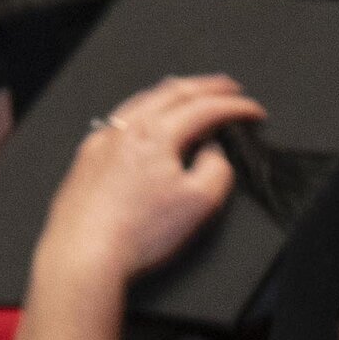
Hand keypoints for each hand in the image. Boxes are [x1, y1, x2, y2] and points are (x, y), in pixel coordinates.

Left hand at [33, 74, 257, 295]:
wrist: (85, 253)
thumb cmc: (135, 233)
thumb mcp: (199, 203)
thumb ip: (217, 169)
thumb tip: (213, 153)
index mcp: (156, 134)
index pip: (205, 108)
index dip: (235, 106)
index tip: (253, 110)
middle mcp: (126, 128)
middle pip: (172, 92)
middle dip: (206, 86)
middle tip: (227, 87)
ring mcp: (103, 140)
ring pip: (142, 100)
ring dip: (172, 92)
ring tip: (189, 93)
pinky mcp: (88, 157)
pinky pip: (120, 119)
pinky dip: (143, 110)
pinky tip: (145, 121)